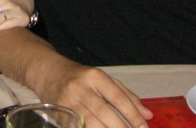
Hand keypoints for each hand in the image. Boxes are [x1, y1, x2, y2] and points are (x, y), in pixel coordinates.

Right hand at [34, 59, 151, 127]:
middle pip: (104, 112)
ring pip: (91, 123)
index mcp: (95, 76)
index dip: (132, 114)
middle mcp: (81, 88)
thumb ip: (126, 96)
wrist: (48, 73)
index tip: (143, 127)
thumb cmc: (80, 78)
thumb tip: (147, 115)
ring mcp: (67, 101)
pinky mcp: (58, 114)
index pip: (117, 97)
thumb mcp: (103, 79)